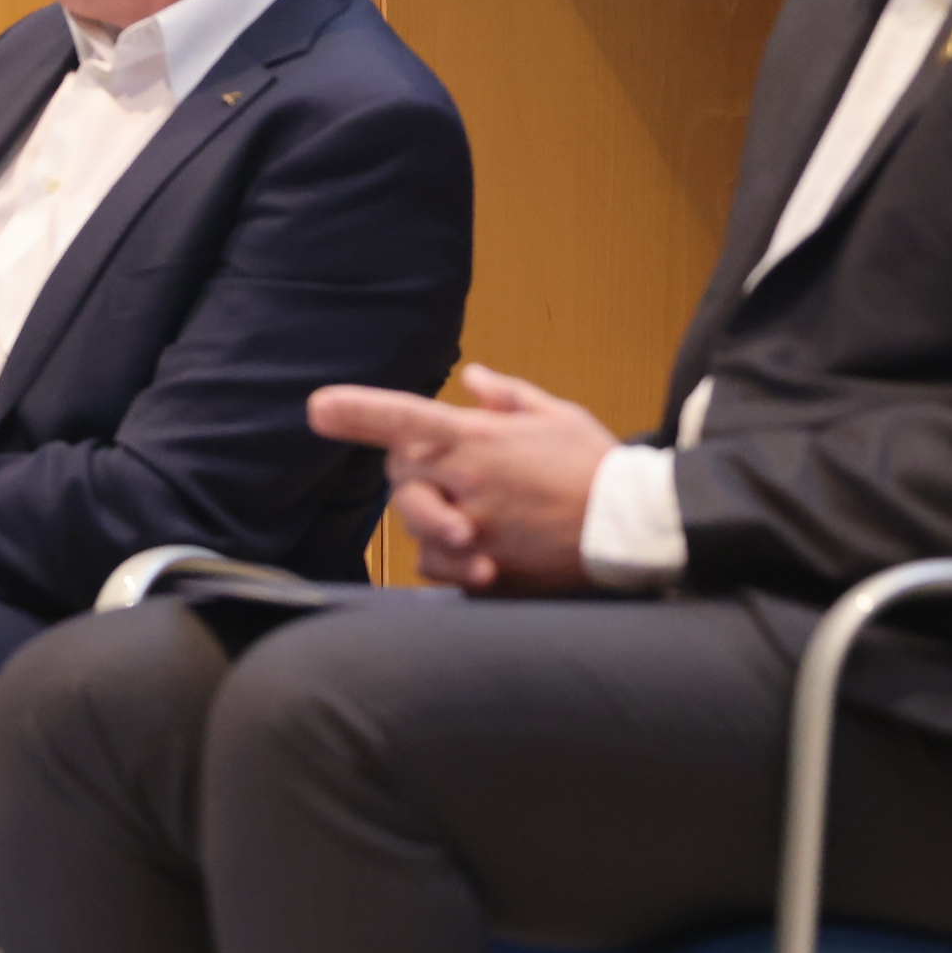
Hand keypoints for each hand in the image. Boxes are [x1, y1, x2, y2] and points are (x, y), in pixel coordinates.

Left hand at [308, 363, 616, 595]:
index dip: (357, 413)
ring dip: (432, 517)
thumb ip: (508, 397)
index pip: (404, 420)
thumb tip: (471, 378)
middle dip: (413, 470)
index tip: (319, 408)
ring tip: (476, 517)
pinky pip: (435, 568)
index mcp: (481, 441)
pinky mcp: (482, 574)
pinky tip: (479, 552)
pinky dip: (446, 559)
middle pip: (400, 473)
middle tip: (450, 471)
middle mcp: (468, 485)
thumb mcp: (558, 417)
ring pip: (415, 524)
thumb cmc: (597, 468)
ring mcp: (473, 533)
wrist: (633, 532)